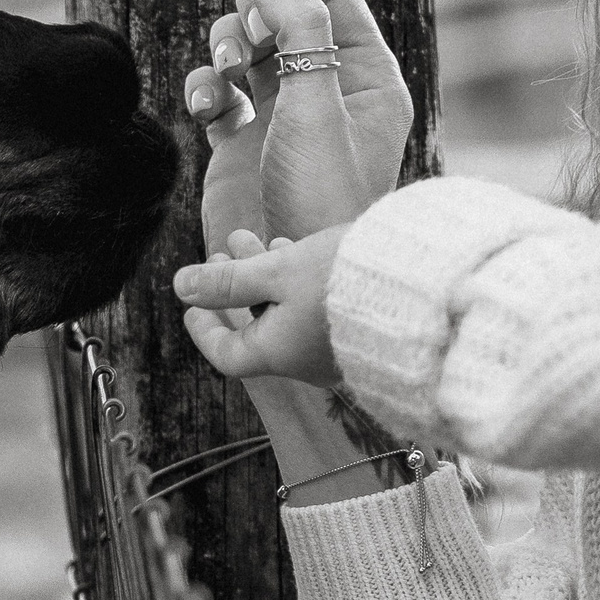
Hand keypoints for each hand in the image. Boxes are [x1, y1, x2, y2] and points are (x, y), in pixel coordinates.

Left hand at [172, 223, 348, 386]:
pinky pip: (314, 312)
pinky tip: (296, 252)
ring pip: (285, 314)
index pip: (227, 354)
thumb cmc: (343, 280)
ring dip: (264, 278)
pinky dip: (295, 285)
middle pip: (256, 327)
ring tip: (254, 239)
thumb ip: (228, 282)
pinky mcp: (357, 332)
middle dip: (235, 286)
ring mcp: (333, 350)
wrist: (419, 287)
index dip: (204, 329)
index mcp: (278, 354)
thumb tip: (181, 287)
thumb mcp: (276, 273)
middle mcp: (304, 361)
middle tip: (223, 250)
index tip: (192, 303)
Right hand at [184, 0, 411, 240]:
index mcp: (367, 74)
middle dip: (251, 11)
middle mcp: (326, 89)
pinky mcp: (241, 142)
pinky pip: (216, 91)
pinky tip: (206, 106)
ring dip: (224, 47)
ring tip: (224, 70)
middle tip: (241, 35)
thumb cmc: (323, 194)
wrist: (291, 280)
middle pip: (281, 13)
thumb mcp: (315, 100)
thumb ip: (295, 22)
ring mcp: (281, 115)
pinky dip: (205, 88)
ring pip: (243, 48)